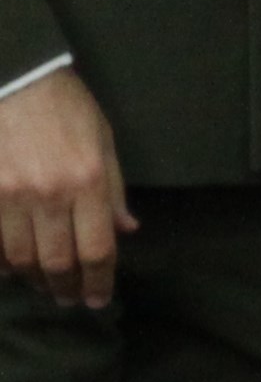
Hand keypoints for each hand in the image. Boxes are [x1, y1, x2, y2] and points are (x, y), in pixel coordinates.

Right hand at [0, 66, 133, 309]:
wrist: (15, 81)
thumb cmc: (67, 108)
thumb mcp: (104, 142)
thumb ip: (114, 191)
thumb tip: (126, 230)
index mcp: (88, 182)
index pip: (97, 249)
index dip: (98, 282)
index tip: (97, 300)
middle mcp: (50, 195)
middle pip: (58, 262)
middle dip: (66, 288)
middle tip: (70, 299)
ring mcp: (11, 196)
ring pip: (21, 259)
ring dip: (34, 280)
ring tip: (44, 286)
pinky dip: (2, 263)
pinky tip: (11, 269)